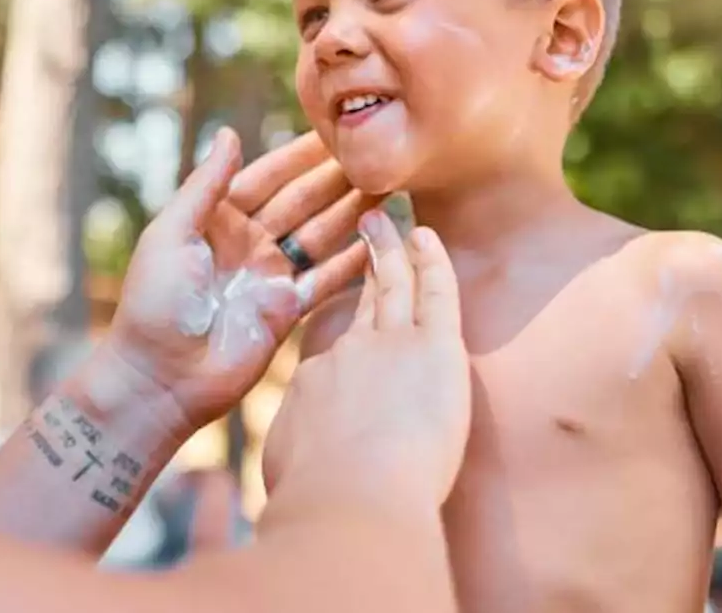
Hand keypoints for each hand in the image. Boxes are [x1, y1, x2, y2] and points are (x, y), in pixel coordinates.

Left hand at [105, 128, 377, 432]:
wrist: (160, 378)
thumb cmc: (154, 303)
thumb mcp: (172, 233)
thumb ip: (204, 185)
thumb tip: (229, 133)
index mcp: (217, 220)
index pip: (267, 177)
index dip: (299, 156)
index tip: (336, 130)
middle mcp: (248, 243)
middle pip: (302, 202)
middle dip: (336, 179)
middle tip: (377, 154)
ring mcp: (269, 277)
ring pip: (321, 235)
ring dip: (352, 212)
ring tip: (388, 187)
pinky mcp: (287, 311)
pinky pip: (327, 280)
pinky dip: (353, 261)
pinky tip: (381, 240)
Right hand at [261, 213, 470, 510]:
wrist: (349, 502)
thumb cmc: (316, 500)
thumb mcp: (288, 469)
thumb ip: (294, 450)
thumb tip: (289, 458)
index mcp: (314, 382)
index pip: (329, 345)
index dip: (334, 322)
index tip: (336, 307)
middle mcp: (348, 353)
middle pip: (357, 298)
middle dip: (359, 261)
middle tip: (361, 228)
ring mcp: (390, 344)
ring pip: (392, 283)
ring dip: (388, 246)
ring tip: (385, 219)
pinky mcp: (432, 349)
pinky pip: (434, 291)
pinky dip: (431, 260)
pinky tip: (426, 236)